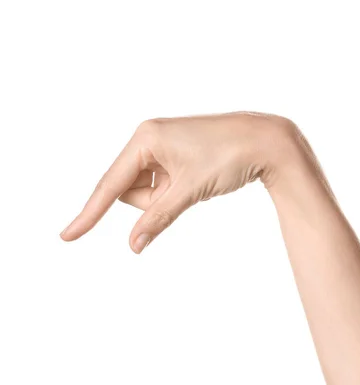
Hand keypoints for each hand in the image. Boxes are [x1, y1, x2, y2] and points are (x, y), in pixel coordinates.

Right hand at [60, 111, 293, 252]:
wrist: (267, 141)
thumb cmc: (229, 156)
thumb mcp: (190, 191)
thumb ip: (158, 218)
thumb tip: (134, 245)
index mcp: (145, 139)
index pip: (110, 185)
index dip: (89, 214)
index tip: (67, 236)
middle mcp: (148, 139)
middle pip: (128, 190)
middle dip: (152, 202)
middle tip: (185, 191)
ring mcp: (162, 147)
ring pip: (147, 191)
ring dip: (166, 198)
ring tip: (197, 182)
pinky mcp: (175, 155)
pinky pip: (162, 185)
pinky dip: (175, 193)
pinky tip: (200, 180)